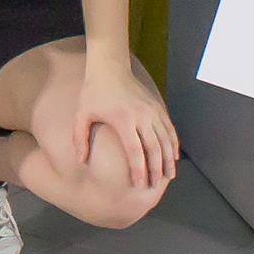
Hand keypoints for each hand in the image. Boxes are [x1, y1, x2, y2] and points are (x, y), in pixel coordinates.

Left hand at [72, 59, 180, 189]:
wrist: (110, 67)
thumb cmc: (93, 92)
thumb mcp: (82, 114)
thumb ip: (79, 138)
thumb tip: (81, 161)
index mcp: (123, 119)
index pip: (135, 150)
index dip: (139, 169)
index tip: (140, 185)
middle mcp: (141, 116)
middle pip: (154, 147)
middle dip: (156, 168)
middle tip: (156, 186)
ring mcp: (152, 110)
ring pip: (165, 139)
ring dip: (168, 158)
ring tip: (169, 175)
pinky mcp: (157, 106)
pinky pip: (169, 128)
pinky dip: (173, 143)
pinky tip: (173, 156)